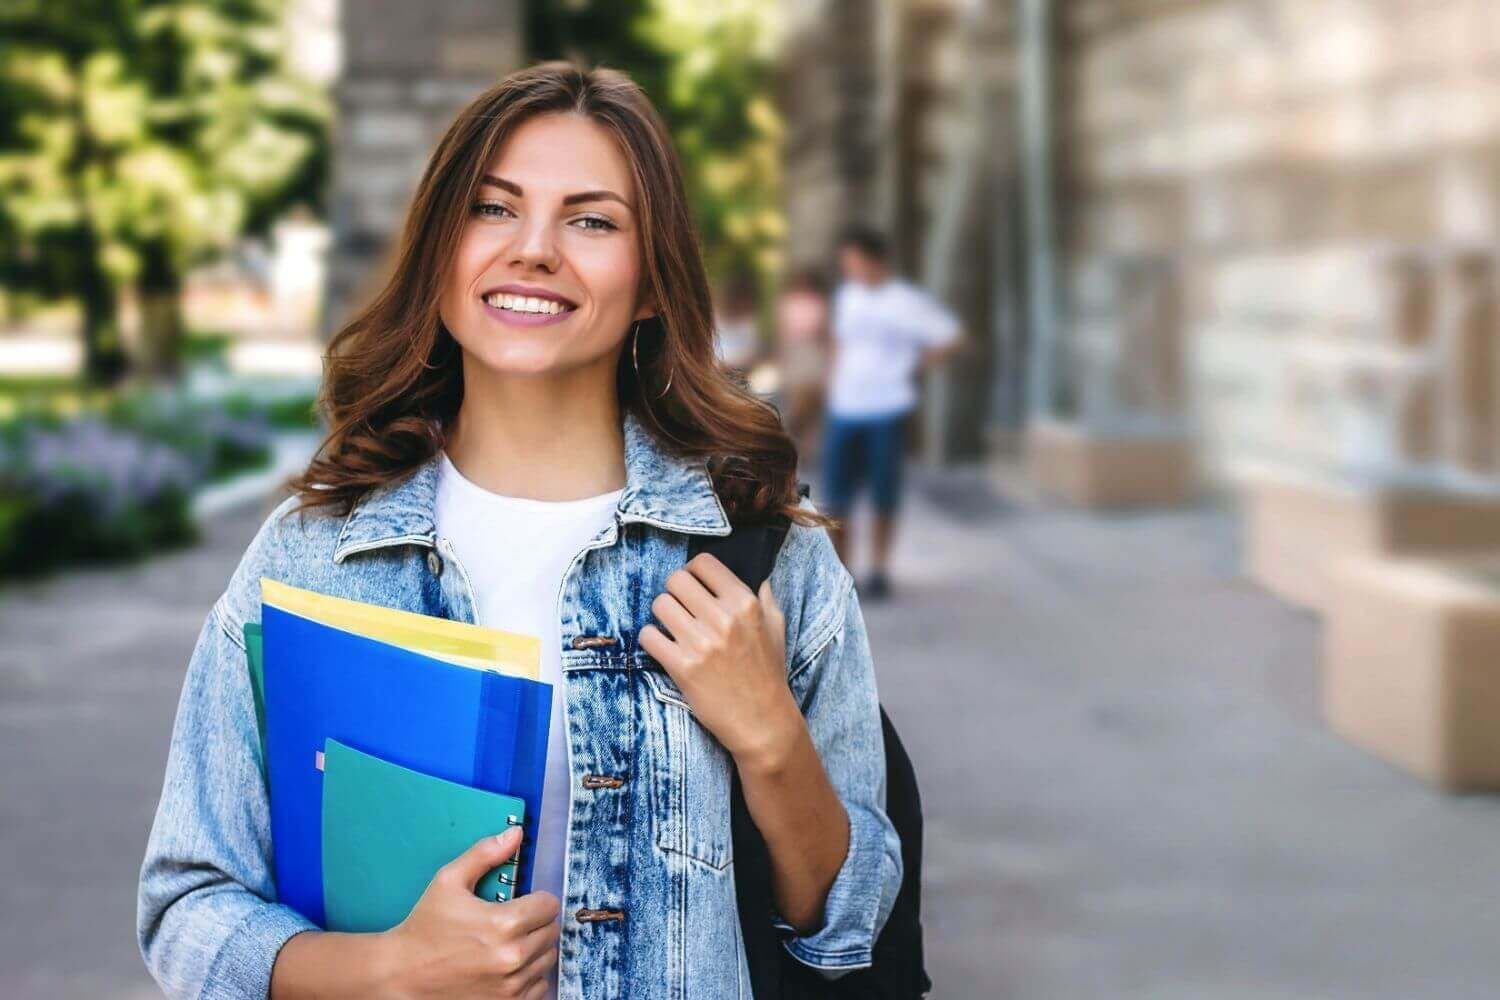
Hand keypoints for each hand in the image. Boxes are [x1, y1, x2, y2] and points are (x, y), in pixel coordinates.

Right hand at [377, 826, 559, 999]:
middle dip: (536, 922)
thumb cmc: (424, 927)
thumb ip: (484, 854)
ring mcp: (511, 986)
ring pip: (548, 958)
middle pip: (552, 931)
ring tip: (509, 943)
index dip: (537, 899)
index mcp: (504, 924)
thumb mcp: (448, 881)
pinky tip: (508, 966)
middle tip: (514, 921)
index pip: (550, 905)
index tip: (523, 902)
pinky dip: (530, 975)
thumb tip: (515, 833)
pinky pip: (540, 985)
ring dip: (535, 948)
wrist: (402, 974)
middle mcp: (513, 958)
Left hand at [639, 553, 801, 767]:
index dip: (694, 571)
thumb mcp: (776, 628)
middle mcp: (723, 619)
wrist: (762, 721)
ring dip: (663, 615)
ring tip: (672, 627)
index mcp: (746, 604)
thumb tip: (756, 573)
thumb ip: (765, 597)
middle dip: (675, 592)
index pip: (704, 563)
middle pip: (676, 580)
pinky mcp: (683, 667)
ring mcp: (701, 644)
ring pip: (659, 605)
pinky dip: (651, 639)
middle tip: (681, 607)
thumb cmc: (768, 673)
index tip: (693, 583)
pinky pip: (649, 636)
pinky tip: (664, 646)